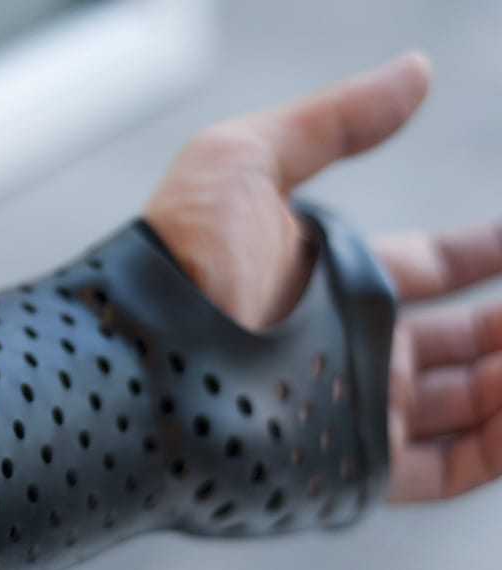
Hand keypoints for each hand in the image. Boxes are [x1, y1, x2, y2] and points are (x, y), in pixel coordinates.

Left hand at [145, 52, 501, 503]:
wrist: (133, 353)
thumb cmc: (176, 256)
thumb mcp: (247, 162)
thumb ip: (333, 123)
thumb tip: (414, 73)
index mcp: (327, 284)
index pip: (424, 269)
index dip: (480, 253)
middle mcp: (342, 349)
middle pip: (452, 341)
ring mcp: (347, 409)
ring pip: (461, 405)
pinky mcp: (347, 468)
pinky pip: (446, 468)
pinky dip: (498, 444)